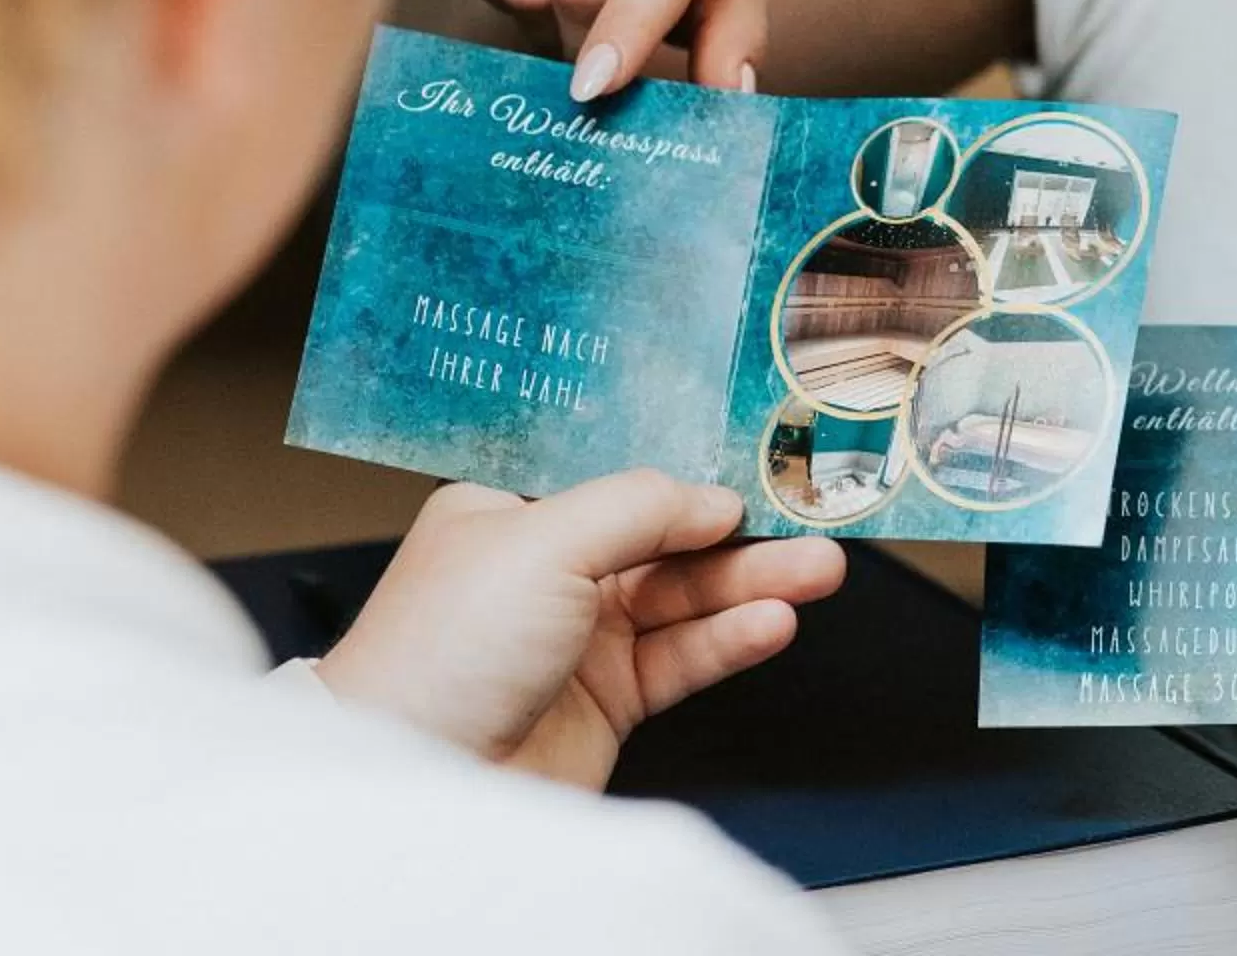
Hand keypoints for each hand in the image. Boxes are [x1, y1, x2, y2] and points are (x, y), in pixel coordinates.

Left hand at [313, 473, 845, 790]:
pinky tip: (773, 622)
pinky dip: (730, 640)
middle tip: (809, 515)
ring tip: (819, 568)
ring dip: (752, 584)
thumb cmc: (439, 654)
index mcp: (508, 512)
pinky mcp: (605, 703)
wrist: (417, 783)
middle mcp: (544, 570)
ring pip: (683, 599)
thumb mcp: (543, 543)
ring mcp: (577, 639)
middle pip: (662, 536)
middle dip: (737, 529)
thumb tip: (710, 497)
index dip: (684, 464)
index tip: (754, 453)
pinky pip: (682, 658)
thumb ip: (638, 506)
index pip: (614, 473)